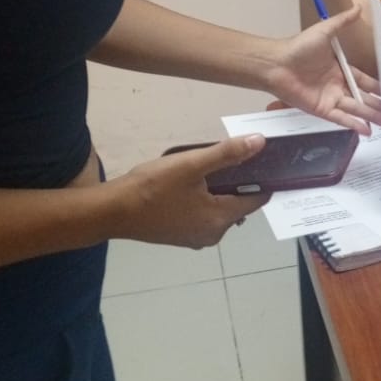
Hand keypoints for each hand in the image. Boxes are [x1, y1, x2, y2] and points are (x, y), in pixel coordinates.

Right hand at [117, 135, 270, 248]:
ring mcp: (195, 238)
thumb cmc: (153, 188)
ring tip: (212, 166)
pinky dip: (205, 200)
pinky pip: (204, 216)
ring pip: (220, 210)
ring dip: (221, 190)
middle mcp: (213, 235)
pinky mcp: (180, 236)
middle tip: (235, 157)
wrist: (112, 212)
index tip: (268, 161)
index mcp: (220, 219)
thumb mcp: (191, 165)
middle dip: (240, 183)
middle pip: (238, 205)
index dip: (265, 180)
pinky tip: (194, 183)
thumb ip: (228, 154)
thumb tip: (260, 142)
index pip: (257, 200)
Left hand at [263, 4, 380, 133]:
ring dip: (372, 117)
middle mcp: (337, 86)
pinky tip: (367, 130)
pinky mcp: (322, 110)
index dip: (378, 87)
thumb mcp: (324, 31)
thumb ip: (342, 22)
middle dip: (379, 105)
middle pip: (363, 97)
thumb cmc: (299, 48)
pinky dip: (354, 124)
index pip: (364, 80)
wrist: (276, 64)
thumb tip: (359, 7)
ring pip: (356, 109)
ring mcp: (330, 99)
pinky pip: (341, 118)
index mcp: (340, 69)